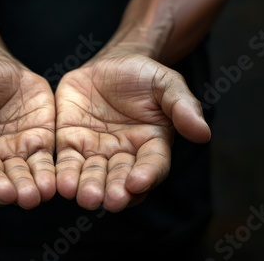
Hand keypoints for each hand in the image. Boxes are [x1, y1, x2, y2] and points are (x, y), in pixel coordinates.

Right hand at [0, 55, 55, 208]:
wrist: (3, 68)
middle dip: (1, 189)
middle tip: (11, 194)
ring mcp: (13, 154)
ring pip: (19, 178)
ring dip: (26, 188)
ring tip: (36, 195)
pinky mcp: (38, 146)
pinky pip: (43, 164)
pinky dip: (48, 176)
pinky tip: (53, 184)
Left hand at [55, 52, 210, 211]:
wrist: (110, 63)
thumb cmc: (143, 75)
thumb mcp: (166, 83)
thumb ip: (182, 106)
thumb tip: (203, 133)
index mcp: (151, 145)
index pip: (152, 165)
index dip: (146, 175)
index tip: (137, 182)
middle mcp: (124, 155)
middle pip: (120, 178)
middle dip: (115, 190)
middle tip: (109, 201)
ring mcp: (96, 151)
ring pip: (92, 175)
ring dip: (87, 187)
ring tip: (82, 196)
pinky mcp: (70, 143)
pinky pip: (66, 161)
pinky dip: (63, 173)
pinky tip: (60, 183)